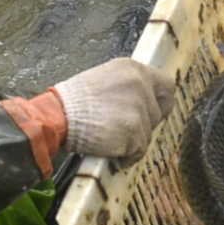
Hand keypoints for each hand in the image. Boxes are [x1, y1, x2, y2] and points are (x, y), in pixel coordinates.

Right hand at [55, 58, 173, 159]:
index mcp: (133, 68)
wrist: (57, 115)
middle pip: (158, 113)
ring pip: (147, 134)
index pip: (166, 86)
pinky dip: (126, 156)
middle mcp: (140, 84)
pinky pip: (138, 151)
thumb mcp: (104, 80)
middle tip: (122, 129)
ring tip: (108, 138)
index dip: (161, 103)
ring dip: (131, 141)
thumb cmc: (72, 101)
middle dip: (144, 125)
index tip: (154, 112)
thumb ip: (126, 87)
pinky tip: (109, 150)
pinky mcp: (135, 131)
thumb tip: (141, 102)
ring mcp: (139, 108)